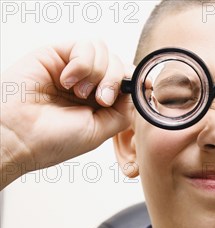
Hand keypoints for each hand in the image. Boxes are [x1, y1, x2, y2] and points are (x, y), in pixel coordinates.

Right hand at [0, 41, 131, 175]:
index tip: (140, 89)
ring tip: (79, 93)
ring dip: (99, 73)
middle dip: (116, 81)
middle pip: (119, 65)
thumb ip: (124, 110)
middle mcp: (87, 83)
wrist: (19, 136)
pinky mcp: (56, 54)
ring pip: (105, 52)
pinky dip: (82, 64)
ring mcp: (72, 68)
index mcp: (99, 102)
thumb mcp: (101, 129)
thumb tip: (139, 91)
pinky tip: (67, 81)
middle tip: (101, 100)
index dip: (135, 82)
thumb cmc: (54, 139)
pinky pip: (85, 46)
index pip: (127, 81)